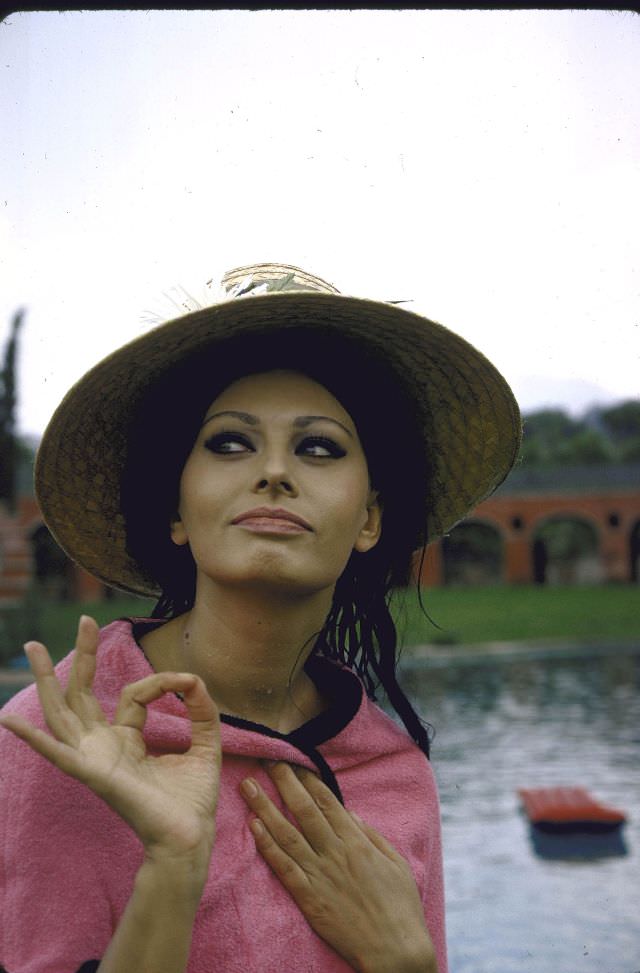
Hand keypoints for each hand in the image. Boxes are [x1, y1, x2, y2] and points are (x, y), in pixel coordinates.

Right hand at [0, 616, 220, 867]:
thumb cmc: (193, 799)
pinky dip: (34, 738)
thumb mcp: (205, 743)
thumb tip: (193, 678)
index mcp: (126, 740)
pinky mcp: (93, 773)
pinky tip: (10, 722)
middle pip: (82, 694)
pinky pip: (58, 753)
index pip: (132, 694)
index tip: (187, 681)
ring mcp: (94, 759)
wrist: (190, 836)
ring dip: (46, 680)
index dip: (161, 681)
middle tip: (84, 620)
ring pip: (62, 712)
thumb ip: (202, 709)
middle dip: (81, 656)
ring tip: (32, 648)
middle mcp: (104, 746)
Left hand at [240, 763, 436, 972]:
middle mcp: (335, 852)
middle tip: (267, 760)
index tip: (295, 761)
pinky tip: (254, 826)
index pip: (328, 802)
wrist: (395, 950)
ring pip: (287, 833)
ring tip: (248, 786)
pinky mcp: (309, 898)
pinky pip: (284, 867)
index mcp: (357, 841)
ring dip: (265, 807)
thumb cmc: (401, 907)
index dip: (309, 780)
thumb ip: (371, 836)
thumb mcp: (395, 862)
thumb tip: (351, 814)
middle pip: (304, 809)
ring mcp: (320, 874)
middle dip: (284, 782)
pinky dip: (267, 846)